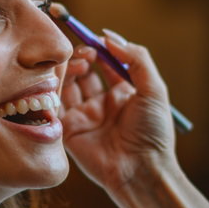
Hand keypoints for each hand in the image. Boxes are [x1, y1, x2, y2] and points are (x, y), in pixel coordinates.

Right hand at [60, 30, 177, 192]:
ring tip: (81, 64)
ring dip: (71, 69)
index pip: (106, 63)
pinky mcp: (67, 129)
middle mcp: (102, 103)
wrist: (141, 171)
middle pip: (84, 71)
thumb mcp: (154, 90)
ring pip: (68, 84)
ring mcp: (83, 116)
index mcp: (124, 94)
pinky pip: (55, 104)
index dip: (100, 49)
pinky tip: (63, 78)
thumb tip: (109, 36)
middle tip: (87, 53)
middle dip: (83, 57)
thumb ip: (136, 59)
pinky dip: (54, 87)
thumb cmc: (153, 134)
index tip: (96, 39)